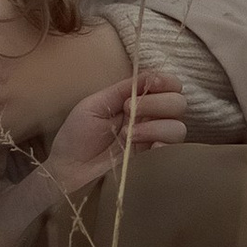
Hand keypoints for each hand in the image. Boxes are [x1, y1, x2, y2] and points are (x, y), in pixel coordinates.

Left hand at [46, 67, 186, 196]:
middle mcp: (151, 121)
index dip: (166, 81)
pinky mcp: (152, 164)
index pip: (169, 87)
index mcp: (138, 102)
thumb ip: (123, 89)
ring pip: (178, 127)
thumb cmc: (77, 137)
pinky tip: (142, 148)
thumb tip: (149, 75)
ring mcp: (153, 143)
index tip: (152, 83)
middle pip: (179, 103)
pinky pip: (173, 152)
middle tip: (129, 109)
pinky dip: (162, 145)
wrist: (67, 171)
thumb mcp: (95, 104)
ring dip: (155, 126)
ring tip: (127, 134)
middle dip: (156, 102)